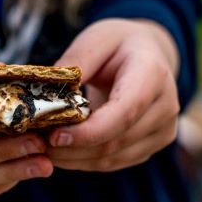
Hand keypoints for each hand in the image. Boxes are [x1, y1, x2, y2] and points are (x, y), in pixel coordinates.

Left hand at [47, 19, 179, 171]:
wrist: (148, 54)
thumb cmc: (118, 44)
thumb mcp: (96, 39)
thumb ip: (76, 63)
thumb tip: (49, 91)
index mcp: (153, 75)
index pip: (123, 113)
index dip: (88, 131)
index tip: (54, 135)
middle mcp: (166, 107)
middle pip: (115, 141)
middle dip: (72, 147)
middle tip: (36, 142)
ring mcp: (163, 130)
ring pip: (112, 158)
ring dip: (74, 158)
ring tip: (43, 146)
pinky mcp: (153, 146)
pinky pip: (114, 162)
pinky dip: (84, 160)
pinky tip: (62, 150)